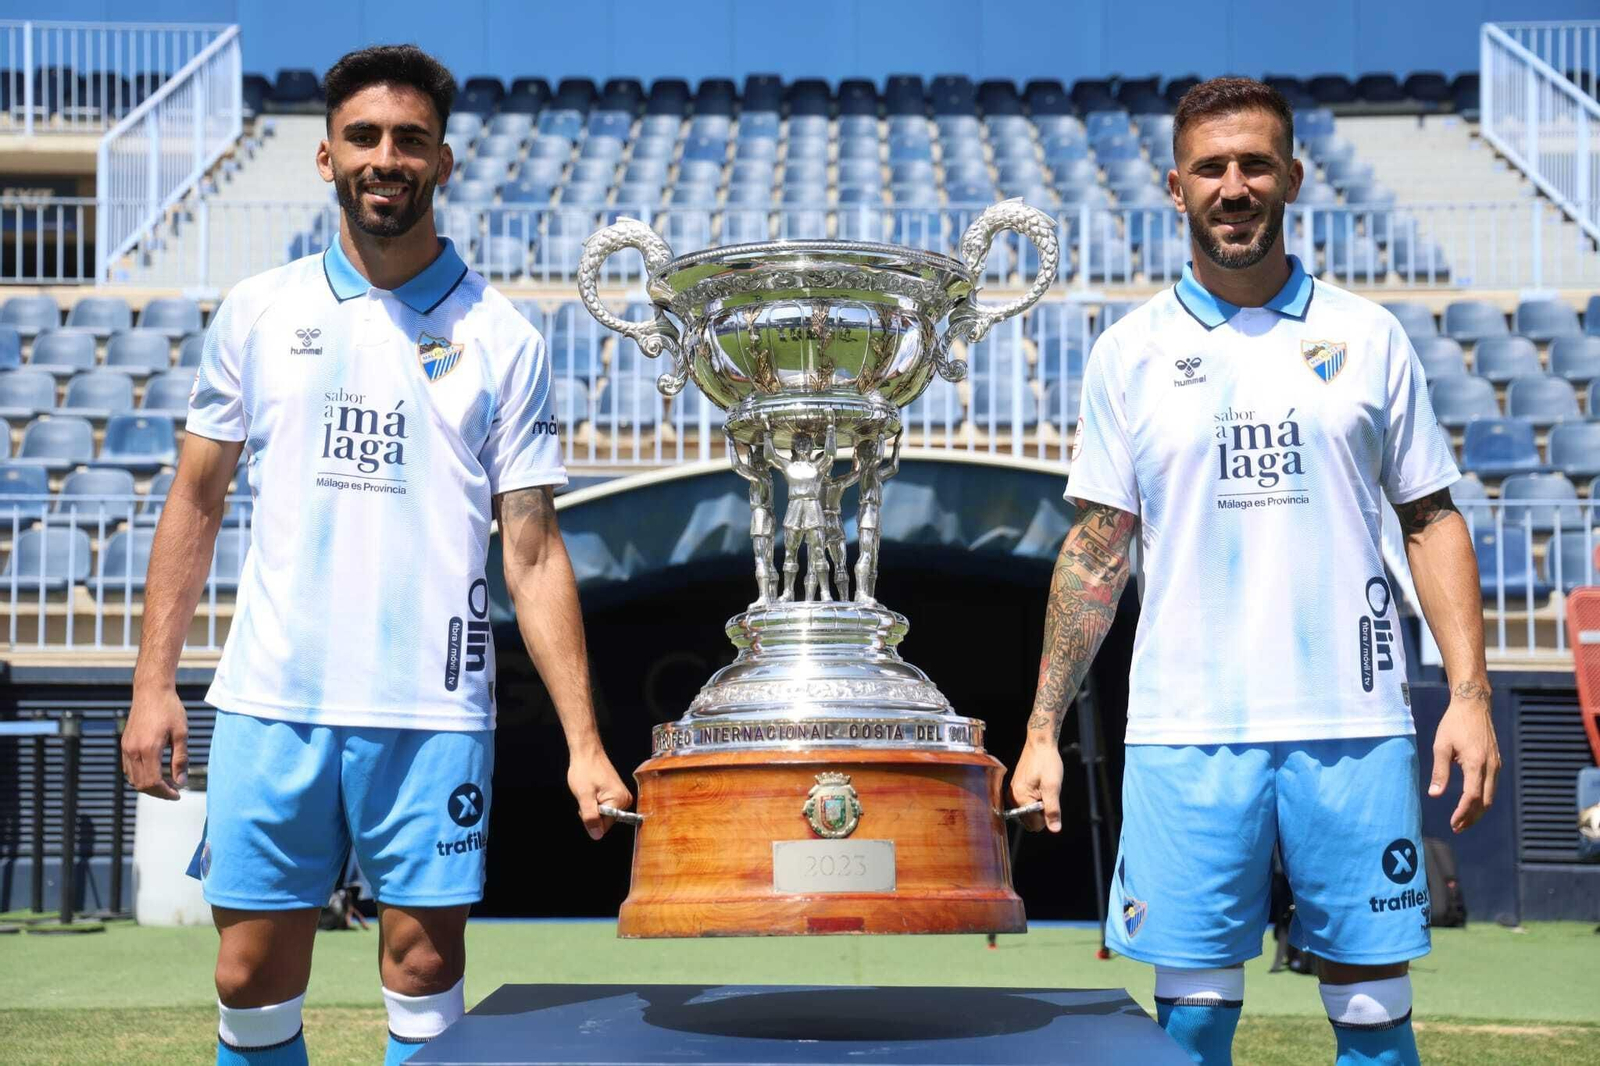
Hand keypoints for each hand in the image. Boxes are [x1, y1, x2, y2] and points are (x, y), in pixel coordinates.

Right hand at [123, 687, 188, 799]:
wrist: (151, 691)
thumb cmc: (169, 709)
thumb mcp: (181, 734)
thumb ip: (180, 759)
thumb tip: (181, 782)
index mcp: (148, 749)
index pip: (153, 782)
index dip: (166, 793)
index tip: (178, 794)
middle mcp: (133, 750)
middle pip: (141, 784)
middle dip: (158, 792)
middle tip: (174, 791)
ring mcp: (126, 747)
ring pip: (133, 779)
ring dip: (149, 786)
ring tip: (167, 783)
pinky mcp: (125, 744)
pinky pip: (129, 768)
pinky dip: (140, 776)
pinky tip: (155, 772)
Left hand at [567, 751, 632, 839]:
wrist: (587, 753)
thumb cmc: (585, 770)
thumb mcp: (584, 796)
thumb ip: (590, 817)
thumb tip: (596, 835)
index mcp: (619, 801)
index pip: (604, 826)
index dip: (591, 818)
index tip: (587, 802)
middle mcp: (625, 800)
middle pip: (605, 821)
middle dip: (592, 813)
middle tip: (587, 796)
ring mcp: (622, 797)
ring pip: (604, 814)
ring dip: (593, 807)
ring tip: (590, 792)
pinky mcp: (617, 794)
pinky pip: (605, 807)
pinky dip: (595, 802)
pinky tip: (593, 791)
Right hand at [1007, 738, 1063, 832]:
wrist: (1040, 744)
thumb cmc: (1047, 762)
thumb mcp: (1053, 787)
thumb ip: (1052, 810)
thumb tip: (1054, 829)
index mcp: (1020, 798)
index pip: (1034, 824)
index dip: (1046, 815)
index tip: (1049, 798)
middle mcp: (1013, 797)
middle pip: (1030, 819)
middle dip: (1041, 811)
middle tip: (1046, 793)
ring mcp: (1013, 792)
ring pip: (1028, 812)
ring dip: (1038, 804)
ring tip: (1043, 788)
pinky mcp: (1015, 788)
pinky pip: (1026, 803)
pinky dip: (1035, 798)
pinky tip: (1039, 785)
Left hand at [1428, 685, 1500, 832]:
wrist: (1474, 705)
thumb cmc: (1454, 724)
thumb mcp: (1441, 746)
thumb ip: (1439, 771)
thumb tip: (1434, 794)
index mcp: (1476, 763)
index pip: (1472, 796)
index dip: (1462, 813)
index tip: (1452, 823)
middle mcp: (1491, 766)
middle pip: (1485, 802)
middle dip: (1472, 817)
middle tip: (1457, 828)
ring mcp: (1496, 765)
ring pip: (1491, 796)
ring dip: (1478, 811)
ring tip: (1463, 821)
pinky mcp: (1496, 762)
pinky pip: (1491, 786)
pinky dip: (1482, 799)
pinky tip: (1470, 804)